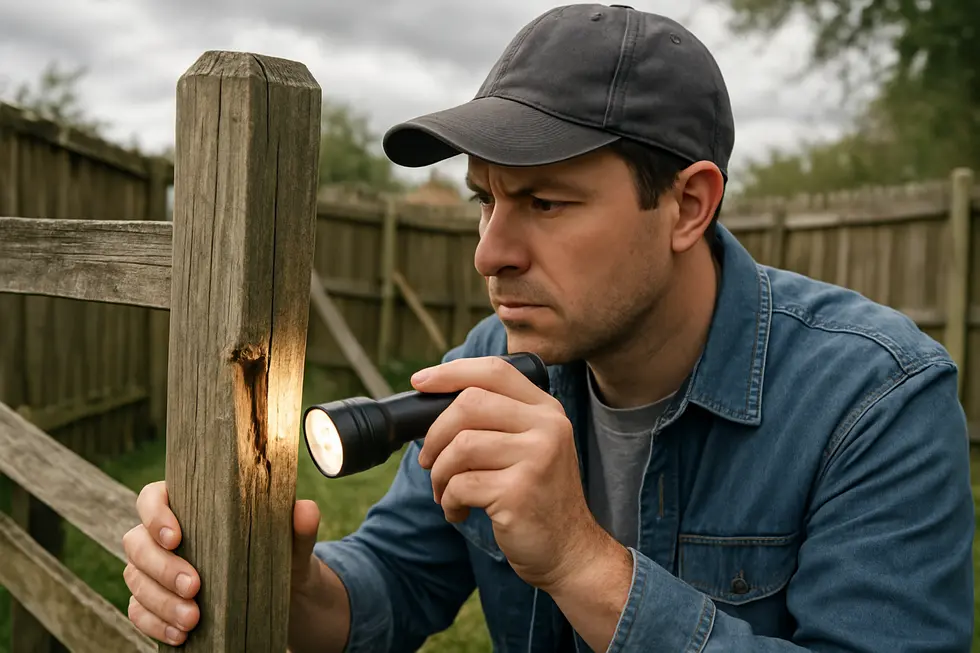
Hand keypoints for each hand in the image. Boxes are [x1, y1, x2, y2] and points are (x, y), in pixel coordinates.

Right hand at [122, 481, 322, 645]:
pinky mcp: (153, 600)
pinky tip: (181, 634)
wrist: (283, 595)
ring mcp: (154, 568)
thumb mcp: (293, 543)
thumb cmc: (279, 554)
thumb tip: (306, 510)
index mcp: (192, 504)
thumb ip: (299, 526)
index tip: (176, 537)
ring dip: (160, 601)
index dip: (155, 514)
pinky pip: (138, 610)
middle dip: (163, 567)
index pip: (154, 497)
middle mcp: (164, 533)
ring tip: (193, 619)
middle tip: (195, 587)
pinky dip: (154, 623)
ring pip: (136, 579)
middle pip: (137, 542)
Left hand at [412, 355, 609, 592]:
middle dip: (436, 434)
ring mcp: (537, 458)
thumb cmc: (537, 498)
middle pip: (469, 404)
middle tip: (429, 461)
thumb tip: (434, 401)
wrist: (570, 551)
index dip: (451, 372)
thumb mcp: (531, 448)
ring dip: (439, 472)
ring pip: (461, 446)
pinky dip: (449, 501)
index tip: (419, 382)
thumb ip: (498, 420)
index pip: (494, 371)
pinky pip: (461, 485)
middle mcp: (547, 427)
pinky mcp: (520, 492)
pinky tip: (459, 511)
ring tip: (445, 491)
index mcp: (547, 410)